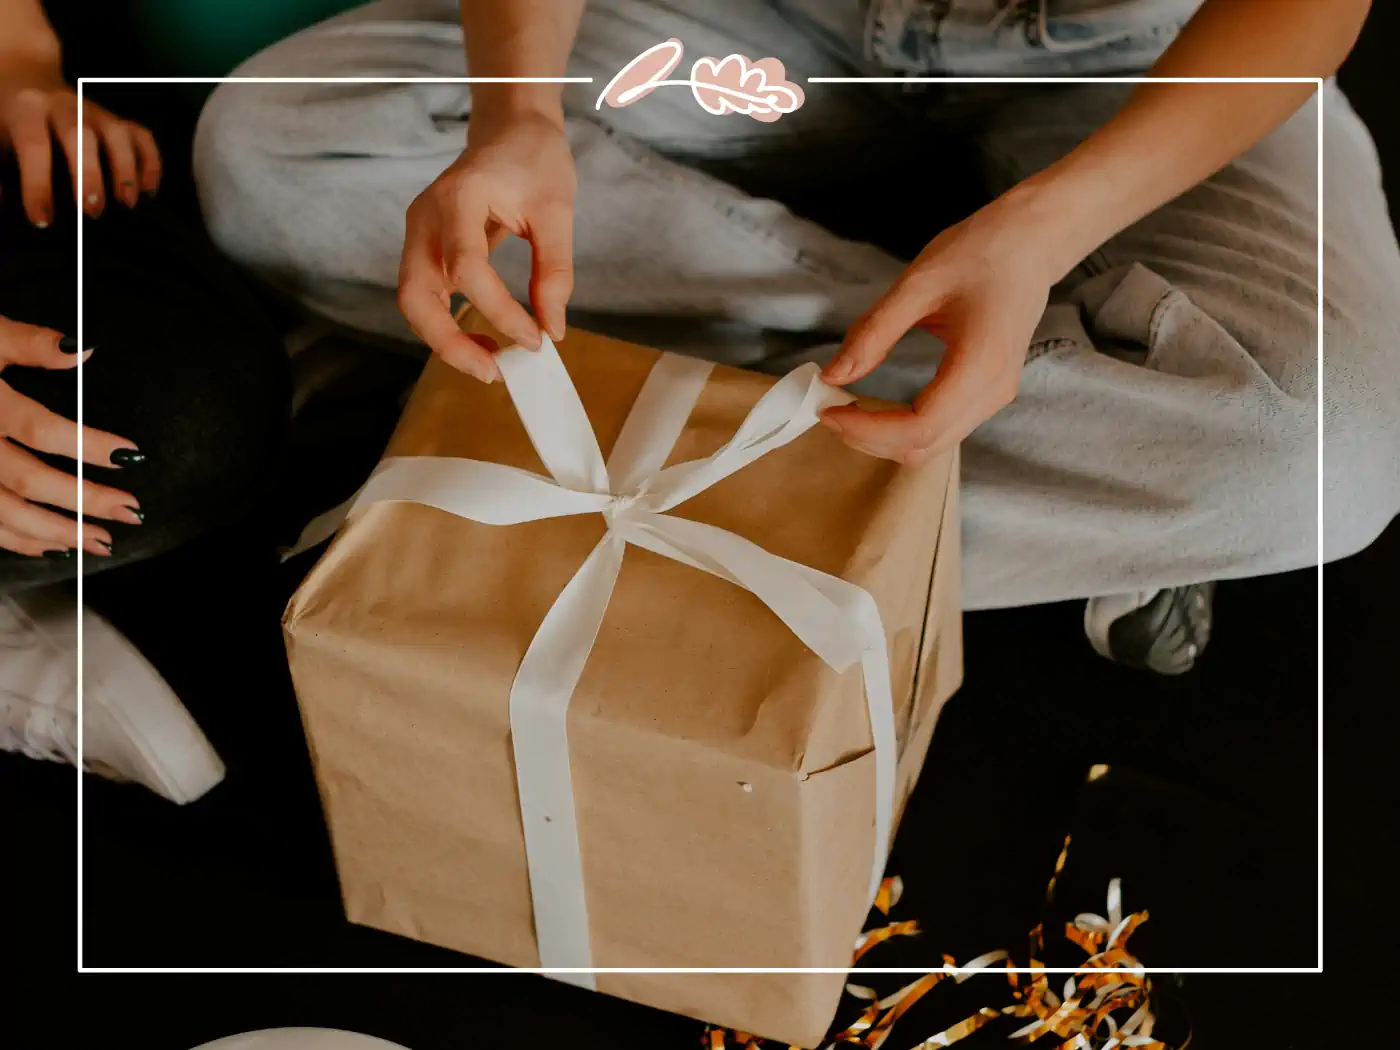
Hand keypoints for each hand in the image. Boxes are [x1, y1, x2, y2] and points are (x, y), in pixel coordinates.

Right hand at [0, 315, 142, 557]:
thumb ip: (29, 343)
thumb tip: (83, 349)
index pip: (41, 429)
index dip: (88, 444)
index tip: (130, 455)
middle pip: (29, 480)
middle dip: (83, 500)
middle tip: (129, 512)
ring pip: (5, 513)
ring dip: (55, 531)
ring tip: (100, 541)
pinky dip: (17, 541)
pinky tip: (51, 548)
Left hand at [1, 76, 162, 225]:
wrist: (24, 76)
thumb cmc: (4, 119)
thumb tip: (1, 203)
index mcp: (27, 110)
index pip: (34, 145)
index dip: (38, 184)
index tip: (42, 221)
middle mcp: (64, 106)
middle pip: (81, 136)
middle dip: (89, 174)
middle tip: (93, 212)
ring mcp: (95, 112)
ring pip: (117, 134)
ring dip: (126, 169)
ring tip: (128, 204)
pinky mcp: (117, 120)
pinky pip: (141, 137)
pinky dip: (151, 163)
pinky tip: (148, 191)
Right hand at [398, 108, 575, 381]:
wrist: (510, 129)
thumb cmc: (534, 160)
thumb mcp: (557, 209)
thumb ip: (554, 270)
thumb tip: (553, 328)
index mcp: (459, 198)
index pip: (468, 269)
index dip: (499, 312)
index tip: (536, 338)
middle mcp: (426, 217)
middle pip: (415, 295)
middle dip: (448, 342)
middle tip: (493, 372)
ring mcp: (420, 232)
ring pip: (414, 301)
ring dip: (445, 340)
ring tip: (491, 363)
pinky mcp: (426, 246)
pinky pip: (426, 295)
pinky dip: (448, 325)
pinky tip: (483, 339)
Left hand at [819, 191, 1057, 463]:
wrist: (1032, 242)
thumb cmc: (980, 253)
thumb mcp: (917, 285)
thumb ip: (873, 333)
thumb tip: (833, 375)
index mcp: (980, 364)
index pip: (920, 427)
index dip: (868, 430)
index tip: (827, 409)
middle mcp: (993, 390)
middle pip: (924, 447)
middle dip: (869, 439)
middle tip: (828, 410)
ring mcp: (995, 396)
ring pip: (933, 445)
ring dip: (884, 438)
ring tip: (846, 408)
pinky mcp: (989, 392)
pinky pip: (943, 429)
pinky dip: (903, 428)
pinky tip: (875, 407)